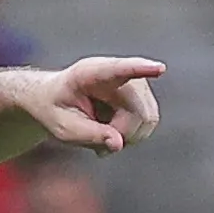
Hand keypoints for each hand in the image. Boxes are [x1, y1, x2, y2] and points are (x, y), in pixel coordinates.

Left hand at [20, 56, 166, 154]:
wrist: (54, 99)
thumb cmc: (55, 109)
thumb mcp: (62, 127)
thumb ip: (88, 135)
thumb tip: (118, 144)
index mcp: (90, 73)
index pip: (119, 70)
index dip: (141, 69)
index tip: (159, 68)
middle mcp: (118, 72)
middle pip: (140, 110)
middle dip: (123, 133)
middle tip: (99, 142)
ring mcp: (133, 82)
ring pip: (147, 119)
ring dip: (127, 135)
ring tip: (101, 134)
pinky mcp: (141, 94)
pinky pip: (147, 122)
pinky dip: (131, 134)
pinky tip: (111, 131)